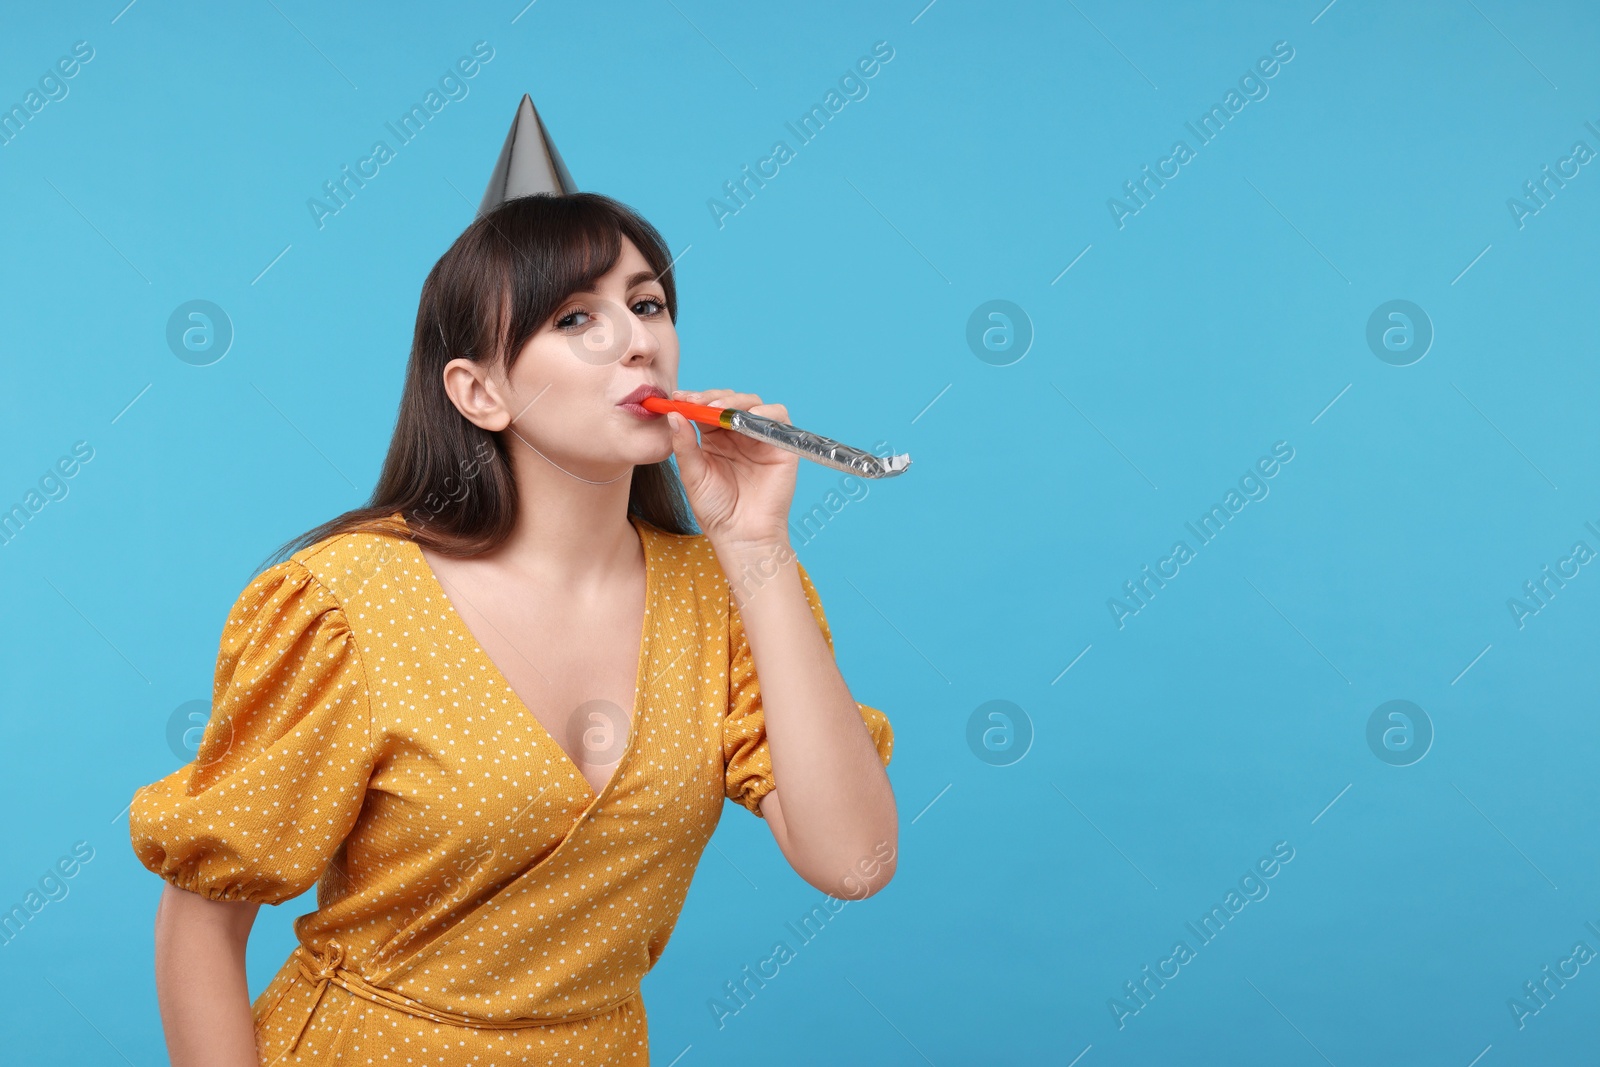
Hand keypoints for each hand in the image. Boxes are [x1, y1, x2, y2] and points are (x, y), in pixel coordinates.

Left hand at [665, 388, 797, 553]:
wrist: (742, 535)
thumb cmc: (716, 510)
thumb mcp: (693, 475)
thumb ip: (684, 445)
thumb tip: (673, 415)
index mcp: (715, 439)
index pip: (706, 409)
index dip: (694, 399)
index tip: (678, 398)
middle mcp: (738, 435)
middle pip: (729, 401)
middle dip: (713, 397)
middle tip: (698, 402)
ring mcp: (760, 438)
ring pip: (753, 403)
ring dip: (736, 401)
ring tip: (719, 410)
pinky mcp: (781, 445)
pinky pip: (778, 417)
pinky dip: (766, 412)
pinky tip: (748, 418)